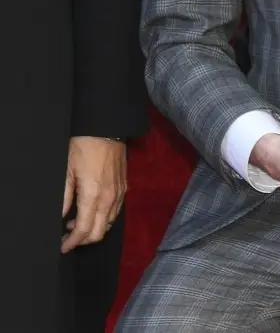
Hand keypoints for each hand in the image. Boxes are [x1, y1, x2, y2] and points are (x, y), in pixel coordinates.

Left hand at [62, 137, 125, 252]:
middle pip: (98, 233)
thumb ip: (63, 198)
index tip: (62, 246)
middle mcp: (109, 199)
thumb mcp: (67, 171)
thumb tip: (60, 218)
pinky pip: (116, 212)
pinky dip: (103, 219)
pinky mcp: (124, 187)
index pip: (83, 230)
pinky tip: (92, 210)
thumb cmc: (84, 147)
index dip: (71, 242)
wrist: (107, 128)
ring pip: (108, 224)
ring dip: (93, 229)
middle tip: (68, 237)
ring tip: (76, 222)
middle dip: (82, 240)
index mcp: (93, 196)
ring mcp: (119, 193)